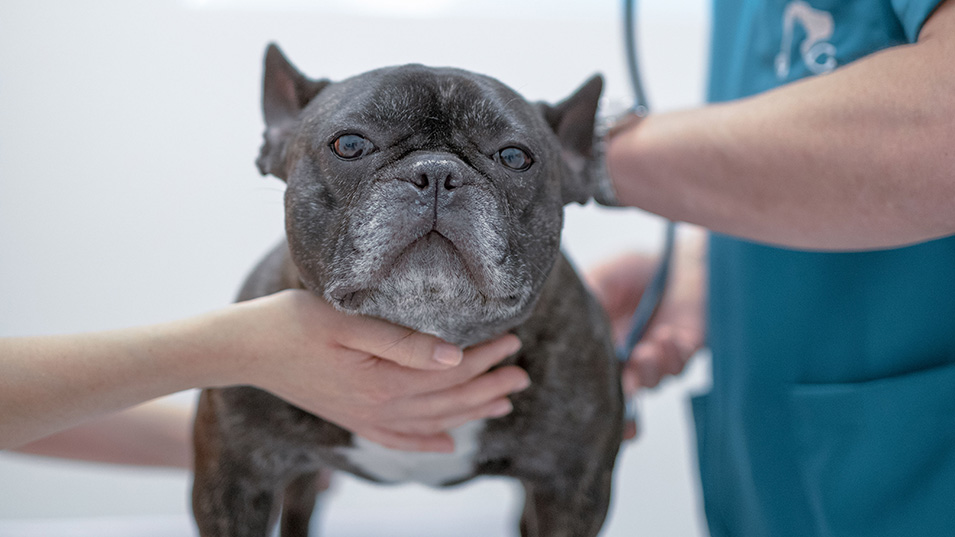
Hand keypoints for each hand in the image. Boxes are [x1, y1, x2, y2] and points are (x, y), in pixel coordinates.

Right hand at [212, 290, 528, 452]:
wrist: (245, 349)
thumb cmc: (294, 322)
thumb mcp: (347, 322)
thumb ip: (403, 342)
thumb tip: (455, 356)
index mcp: (383, 382)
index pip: (450, 373)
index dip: (486, 358)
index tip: (513, 340)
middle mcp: (379, 408)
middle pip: (448, 402)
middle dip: (490, 387)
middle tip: (523, 373)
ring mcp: (365, 418)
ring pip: (432, 423)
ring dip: (470, 413)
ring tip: (503, 404)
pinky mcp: (352, 419)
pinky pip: (399, 439)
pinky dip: (428, 443)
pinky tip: (448, 444)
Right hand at [584, 228, 706, 394]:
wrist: (682, 259)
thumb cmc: (640, 269)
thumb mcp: (605, 276)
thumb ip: (590, 296)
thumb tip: (568, 320)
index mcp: (605, 339)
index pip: (595, 367)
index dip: (592, 377)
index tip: (589, 378)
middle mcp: (630, 353)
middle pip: (622, 385)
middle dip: (623, 387)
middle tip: (624, 382)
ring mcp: (657, 355)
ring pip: (651, 380)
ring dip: (648, 368)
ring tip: (646, 350)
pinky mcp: (684, 350)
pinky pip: (679, 365)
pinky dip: (673, 355)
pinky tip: (668, 336)